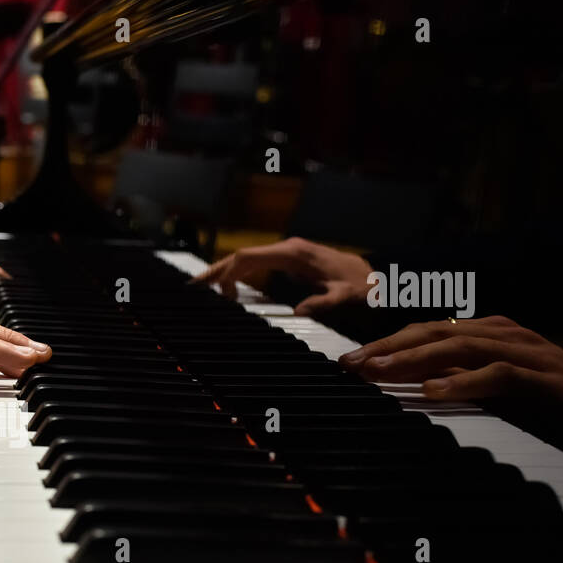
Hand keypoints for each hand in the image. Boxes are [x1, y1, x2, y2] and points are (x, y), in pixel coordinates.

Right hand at [195, 237, 372, 314]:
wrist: (371, 277)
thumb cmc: (358, 286)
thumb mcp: (344, 297)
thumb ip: (322, 303)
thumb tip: (297, 313)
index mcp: (293, 254)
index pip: (249, 258)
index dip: (227, 272)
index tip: (213, 290)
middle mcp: (287, 249)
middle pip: (241, 256)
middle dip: (215, 271)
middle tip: (191, 286)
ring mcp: (287, 253)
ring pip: (246, 259)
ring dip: (224, 273)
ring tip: (201, 289)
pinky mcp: (288, 260)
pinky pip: (256, 264)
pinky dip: (238, 274)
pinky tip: (229, 288)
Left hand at [339, 316, 562, 428]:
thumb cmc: (558, 409)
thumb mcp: (498, 395)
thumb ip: (461, 384)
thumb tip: (411, 387)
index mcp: (494, 337)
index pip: (430, 333)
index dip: (387, 344)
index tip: (349, 363)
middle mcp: (508, 337)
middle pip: (437, 332)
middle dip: (389, 346)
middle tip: (350, 365)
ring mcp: (531, 355)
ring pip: (462, 346)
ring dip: (414, 359)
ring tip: (377, 373)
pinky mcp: (550, 380)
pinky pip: (500, 375)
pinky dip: (464, 382)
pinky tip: (432, 393)